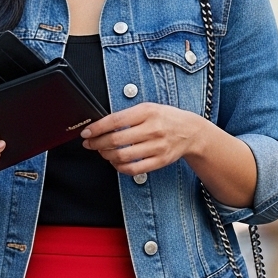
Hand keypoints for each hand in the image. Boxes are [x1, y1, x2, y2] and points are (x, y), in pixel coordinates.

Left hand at [81, 102, 212, 175]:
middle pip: (116, 140)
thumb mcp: (148, 108)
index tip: (87, 132)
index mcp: (147, 112)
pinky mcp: (160, 161)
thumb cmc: (166, 118)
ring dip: (106, 155)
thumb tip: (101, 125)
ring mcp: (157, 147)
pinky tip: (115, 162)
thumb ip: (127, 115)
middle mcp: (153, 129)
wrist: (190, 132)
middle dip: (97, 143)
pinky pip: (133, 169)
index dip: (97, 128)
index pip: (115, 120)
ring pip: (123, 156)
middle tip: (90, 144)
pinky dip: (119, 167)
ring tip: (103, 152)